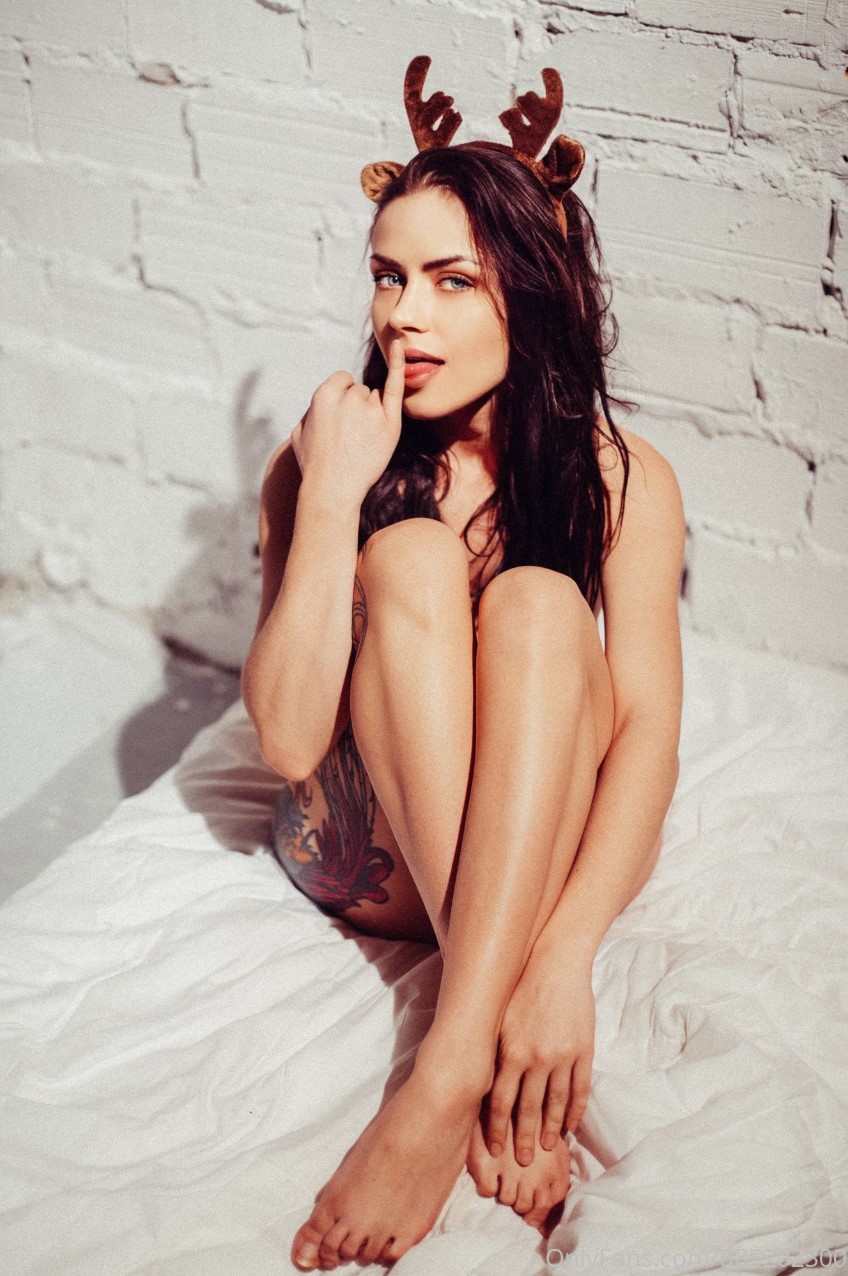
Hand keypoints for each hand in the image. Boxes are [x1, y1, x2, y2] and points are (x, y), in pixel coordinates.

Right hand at [290, 338, 404, 509]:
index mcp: (324, 395)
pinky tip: (402, 348)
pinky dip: (398, 366)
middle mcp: (348, 397)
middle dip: (356, 407)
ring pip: (375, 398)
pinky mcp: (390, 422)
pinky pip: (395, 387)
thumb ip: (312, 409)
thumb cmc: (314, 465)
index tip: (339, 418)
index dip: (341, 398)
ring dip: (371, 412)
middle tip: (349, 436)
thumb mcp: (299, 431)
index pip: (341, 381)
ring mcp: (371, 409)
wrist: (333, 490)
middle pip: (359, 390)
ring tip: (360, 441)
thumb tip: (325, 401)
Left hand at [486, 940, 594, 1166]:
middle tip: (522, 1162)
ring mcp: (562, 1056)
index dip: (496, 1127)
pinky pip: (580, 1089)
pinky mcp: (583, 1050)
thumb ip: (492, 1050)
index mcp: (510, 1051)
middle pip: (529, 1109)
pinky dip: (576, 1110)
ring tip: (550, 1147)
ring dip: (553, 1130)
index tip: (494, 1148)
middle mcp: (536, 1058)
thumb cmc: (520, 986)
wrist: (555, 960)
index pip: (500, 1101)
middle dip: (524, 1138)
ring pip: (557, 1104)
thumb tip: (476, 1080)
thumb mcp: (499, 1017)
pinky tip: (572, 1125)